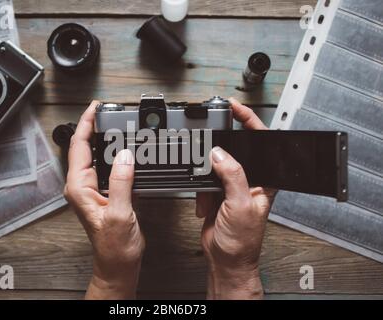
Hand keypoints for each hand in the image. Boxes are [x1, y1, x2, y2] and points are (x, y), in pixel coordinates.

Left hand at [64, 101, 144, 299]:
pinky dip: (115, 153)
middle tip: (108, 111)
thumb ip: (122, 183)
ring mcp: (93, 187)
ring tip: (115, 123)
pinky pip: (107, 165)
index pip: (79, 146)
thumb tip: (126, 155)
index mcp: (79, 187)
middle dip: (94, 126)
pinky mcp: (104, 191)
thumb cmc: (114, 246)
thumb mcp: (119, 213)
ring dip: (105, 138)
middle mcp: (82, 185)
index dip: (86, 124)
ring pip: (96, 155)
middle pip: (85, 146)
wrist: (119, 262)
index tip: (95, 107)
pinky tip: (124, 148)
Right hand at [196, 98, 276, 299]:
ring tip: (210, 197)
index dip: (249, 122)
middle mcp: (250, 179)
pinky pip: (204, 179)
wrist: (225, 259)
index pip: (261, 142)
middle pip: (234, 150)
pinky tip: (206, 205)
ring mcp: (231, 186)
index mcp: (264, 179)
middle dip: (218, 152)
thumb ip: (232, 176)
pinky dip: (200, 190)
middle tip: (208, 148)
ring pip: (215, 165)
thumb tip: (219, 154)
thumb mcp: (240, 204)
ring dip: (206, 177)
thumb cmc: (243, 240)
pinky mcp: (216, 193)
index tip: (235, 107)